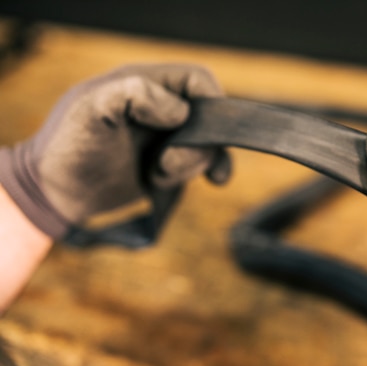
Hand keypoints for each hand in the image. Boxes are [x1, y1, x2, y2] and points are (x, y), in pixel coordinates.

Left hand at [0, 63, 229, 238]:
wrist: (58, 192)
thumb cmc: (68, 148)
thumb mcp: (91, 112)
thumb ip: (131, 95)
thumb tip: (179, 112)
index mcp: (143, 82)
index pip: (196, 79)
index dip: (207, 100)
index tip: (192, 128)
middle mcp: (161, 107)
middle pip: (209, 114)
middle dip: (198, 143)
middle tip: (166, 162)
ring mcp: (168, 136)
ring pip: (208, 143)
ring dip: (190, 165)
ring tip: (155, 175)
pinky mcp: (171, 162)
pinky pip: (206, 160)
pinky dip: (216, 169)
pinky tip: (215, 180)